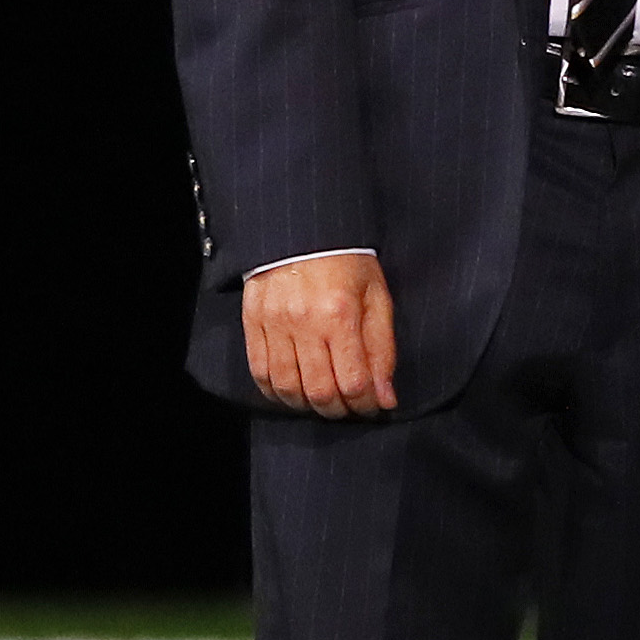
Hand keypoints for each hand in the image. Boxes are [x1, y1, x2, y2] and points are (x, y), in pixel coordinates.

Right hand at [243, 249, 398, 418]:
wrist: (305, 229)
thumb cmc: (348, 262)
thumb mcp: (378, 297)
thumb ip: (383, 349)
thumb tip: (386, 397)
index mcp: (341, 314)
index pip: (353, 381)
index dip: (366, 404)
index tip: (373, 406)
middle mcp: (305, 323)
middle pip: (319, 392)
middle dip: (339, 410)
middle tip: (349, 408)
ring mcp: (274, 323)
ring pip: (287, 388)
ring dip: (308, 406)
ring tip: (324, 402)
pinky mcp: (253, 322)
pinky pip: (260, 372)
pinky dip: (276, 392)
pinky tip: (293, 393)